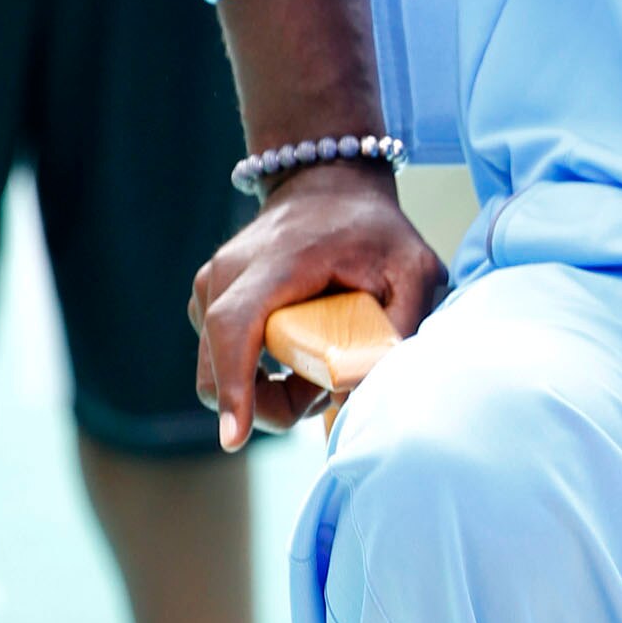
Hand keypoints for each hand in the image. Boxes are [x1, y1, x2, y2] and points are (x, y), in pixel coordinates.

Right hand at [190, 162, 446, 445]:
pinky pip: (223, 359)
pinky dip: (257, 375)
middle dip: (270, 403)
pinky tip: (300, 354)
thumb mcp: (414, 269)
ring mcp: (210, 286)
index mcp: (274, 264)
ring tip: (321, 365)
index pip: (235, 329)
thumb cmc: (375, 231)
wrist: (328, 184)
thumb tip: (363, 389)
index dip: (234, 386)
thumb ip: (403, 326)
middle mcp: (226, 275)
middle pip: (220, 368)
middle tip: (326, 390)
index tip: (234, 438)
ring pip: (220, 372)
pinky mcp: (207, 300)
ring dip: (268, 390)